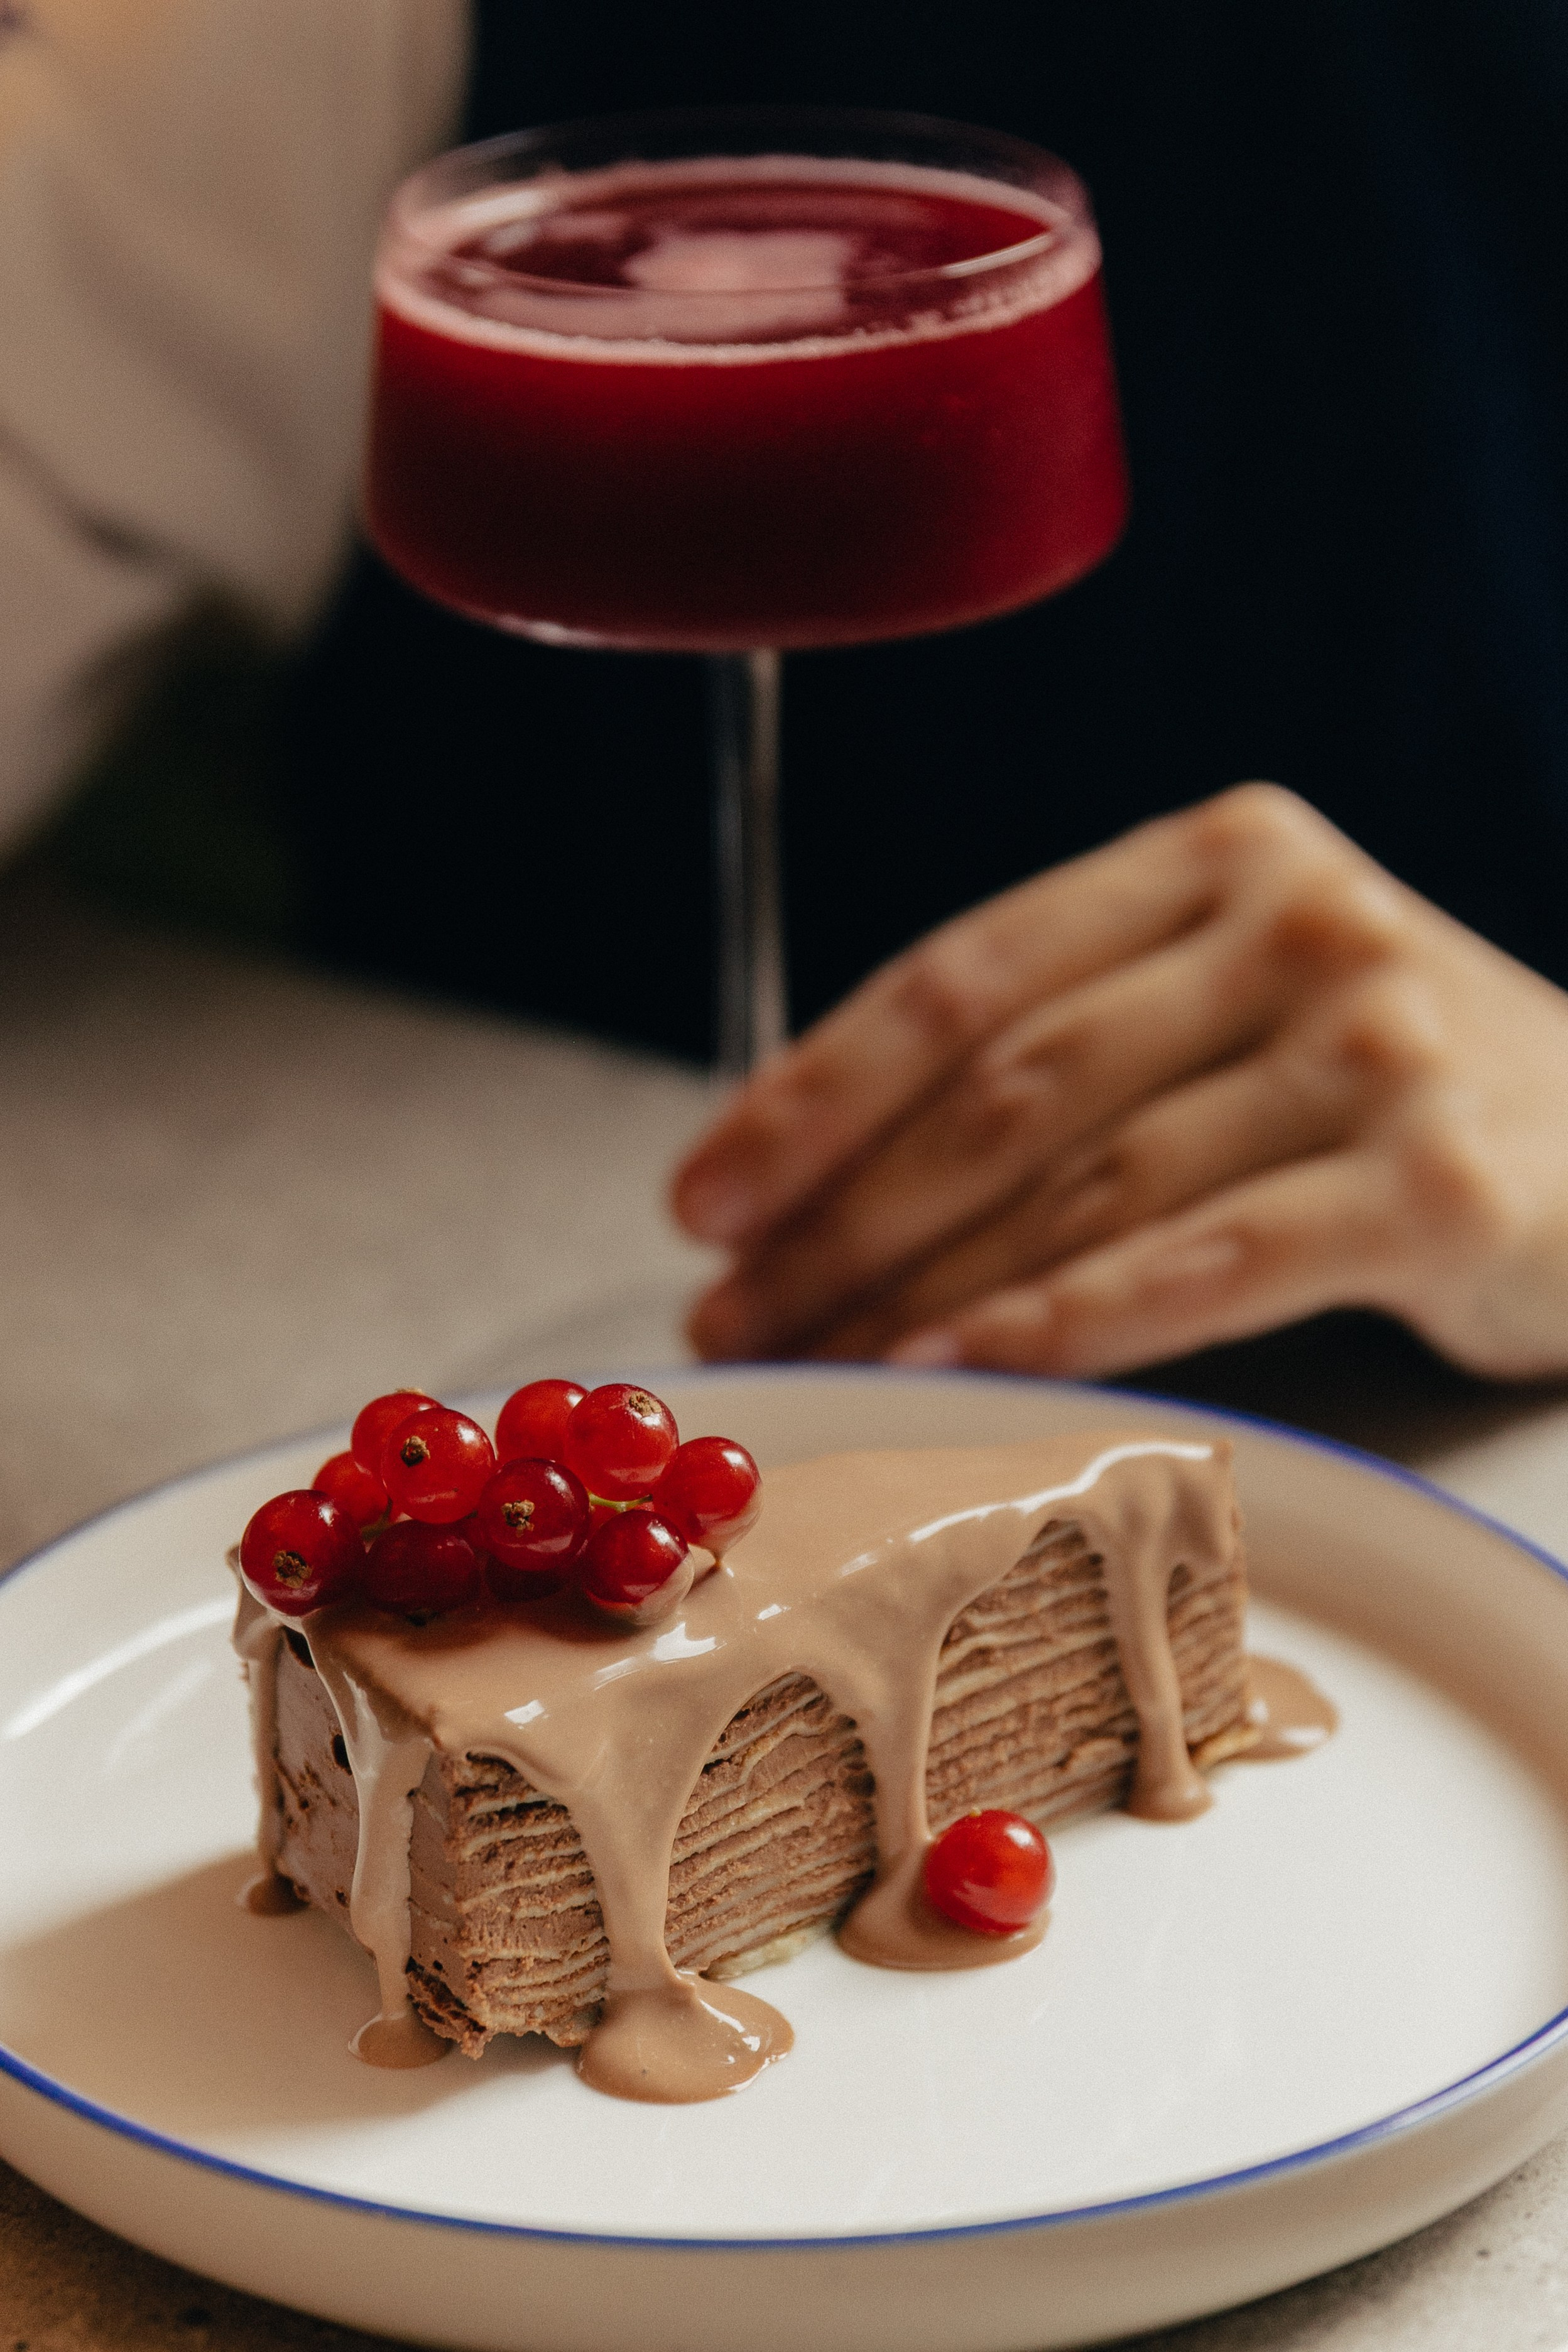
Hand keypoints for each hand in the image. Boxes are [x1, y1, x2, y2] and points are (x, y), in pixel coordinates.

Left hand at [671, 784, 1567, 1380]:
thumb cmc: (1390, 1091)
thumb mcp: (1241, 1006)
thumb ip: (1080, 1046)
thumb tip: (838, 1178)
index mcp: (1217, 856)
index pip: (966, 974)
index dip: (816, 1092)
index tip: (703, 1198)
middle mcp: (1294, 923)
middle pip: (1010, 1086)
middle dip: (845, 1214)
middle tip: (733, 1313)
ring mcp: (1377, 1044)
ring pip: (1090, 1183)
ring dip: (923, 1287)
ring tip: (814, 1365)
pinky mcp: (1436, 1181)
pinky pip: (1204, 1264)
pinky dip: (1064, 1325)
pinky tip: (956, 1372)